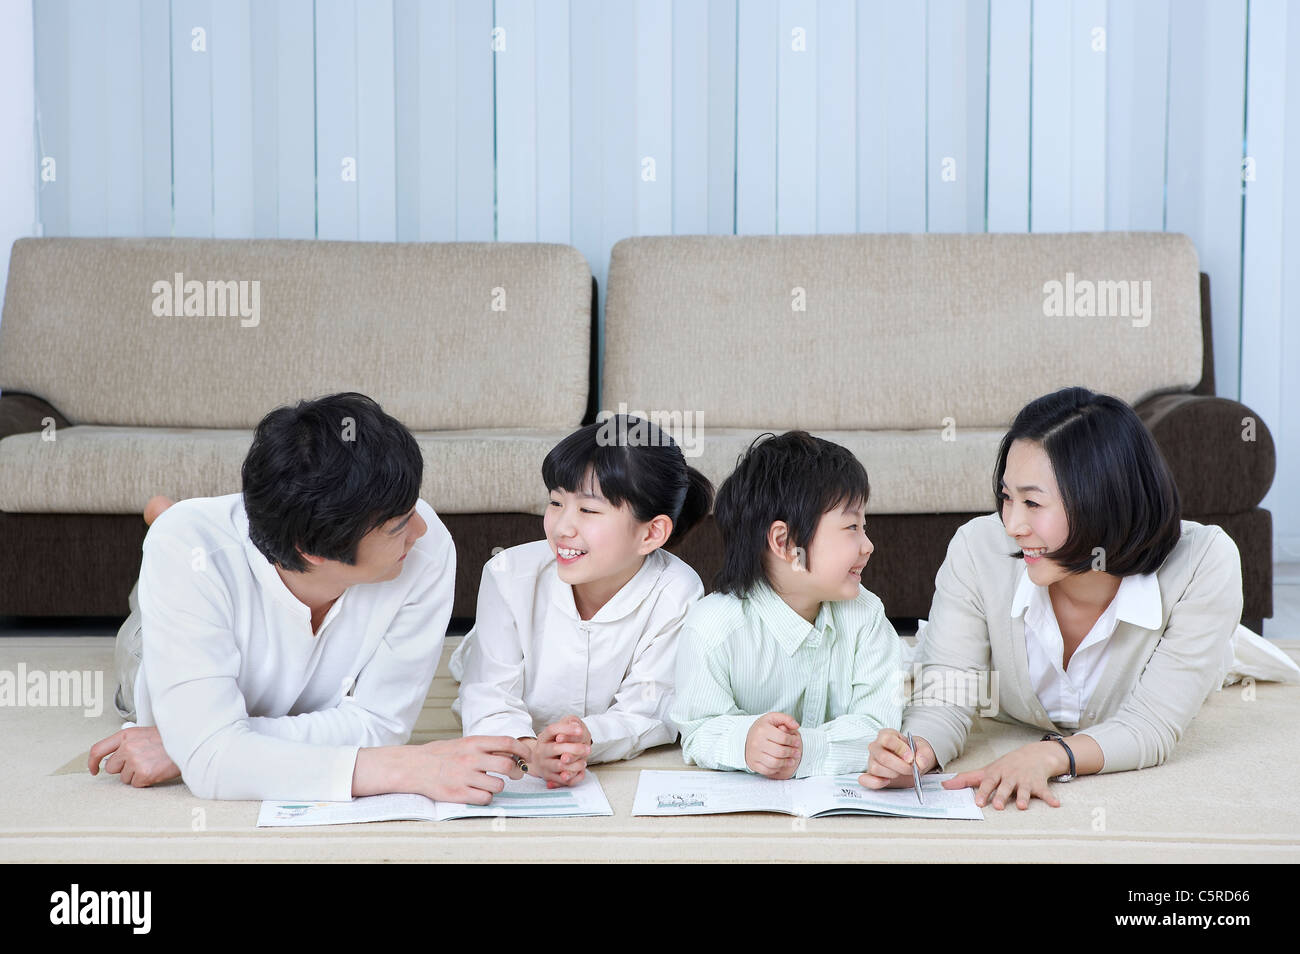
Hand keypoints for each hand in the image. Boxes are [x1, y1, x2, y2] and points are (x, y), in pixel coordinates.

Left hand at [87, 726, 180, 786]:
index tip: (94, 769)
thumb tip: (113, 757)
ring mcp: (136, 761)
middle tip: (140, 761)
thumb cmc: (169, 739)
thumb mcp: (145, 733)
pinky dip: (145, 780)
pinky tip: (155, 769)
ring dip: (136, 774)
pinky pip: (136, 784)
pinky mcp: (144, 774)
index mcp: (127, 735)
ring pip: (124, 778)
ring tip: (151, 763)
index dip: (92, 762)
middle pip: (111, 767)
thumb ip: (127, 743)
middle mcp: (129, 747)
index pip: (98, 750)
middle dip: (123, 768)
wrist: (189, 742)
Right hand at [409, 736, 530, 804]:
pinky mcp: (458, 794)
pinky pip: (485, 799)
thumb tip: (511, 753)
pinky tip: (479, 793)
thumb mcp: (464, 743)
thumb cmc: (441, 754)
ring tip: (490, 784)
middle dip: (516, 772)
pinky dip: (486, 798)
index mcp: (474, 743)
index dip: (522, 750)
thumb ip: (486, 747)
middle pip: (507, 765)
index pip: (507, 742)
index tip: (526, 757)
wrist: (414, 766)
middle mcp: (470, 758)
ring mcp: (464, 777)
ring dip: (499, 787)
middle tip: (515, 774)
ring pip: (498, 786)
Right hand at [527, 717, 592, 787]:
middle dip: (573, 749)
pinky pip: (561, 780)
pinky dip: (573, 776)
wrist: (541, 761)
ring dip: (574, 765)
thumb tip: (575, 724)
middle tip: (588, 749)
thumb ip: (568, 724)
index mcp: (543, 737)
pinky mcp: (549, 777)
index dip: (566, 729)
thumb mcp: (559, 731)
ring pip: (559, 766)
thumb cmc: (554, 744)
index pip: (552, 730)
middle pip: (555, 749)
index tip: (580, 730)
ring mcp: (544, 765)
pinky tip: (581, 771)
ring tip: (584, 762)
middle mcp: (541, 751)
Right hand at [744, 712, 801, 778]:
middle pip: (780, 751)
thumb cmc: (763, 728)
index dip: (793, 741)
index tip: (797, 742)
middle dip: (792, 753)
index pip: (783, 738)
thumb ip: (786, 719)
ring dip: (786, 763)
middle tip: (797, 753)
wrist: (747, 737)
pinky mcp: (753, 764)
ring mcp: (754, 754)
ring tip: (792, 760)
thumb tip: (796, 726)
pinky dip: (776, 769)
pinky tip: (781, 764)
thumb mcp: (773, 718)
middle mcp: (756, 742)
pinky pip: (767, 770)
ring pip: (775, 763)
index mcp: (762, 729)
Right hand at [859, 728, 936, 789]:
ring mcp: (871, 760)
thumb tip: (919, 762)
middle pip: (882, 756)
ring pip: (875, 768)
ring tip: (901, 773)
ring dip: (892, 774)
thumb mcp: (925, 750)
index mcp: (887, 735)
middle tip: (911, 769)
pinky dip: (875, 783)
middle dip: (900, 766)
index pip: (887, 739)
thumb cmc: (916, 754)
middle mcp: (876, 746)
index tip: (911, 758)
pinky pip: (865, 780)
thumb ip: (924, 754)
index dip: (900, 749)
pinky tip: (887, 781)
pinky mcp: (870, 774)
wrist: (914, 764)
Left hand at [943, 742, 1063, 809]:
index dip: (983, 792)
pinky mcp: (1039, 784)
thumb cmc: (1006, 766)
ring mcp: (1025, 780)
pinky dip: (1050, 798)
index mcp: (997, 773)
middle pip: (1005, 787)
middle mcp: (1010, 776)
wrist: (1034, 754)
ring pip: (1024, 790)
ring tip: (1022, 806)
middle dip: (1001, 796)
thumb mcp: (987, 770)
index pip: (988, 782)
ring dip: (1024, 797)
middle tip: (997, 806)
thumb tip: (944, 784)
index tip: (978, 802)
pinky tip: (1055, 804)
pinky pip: (1045, 792)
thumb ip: (966, 779)